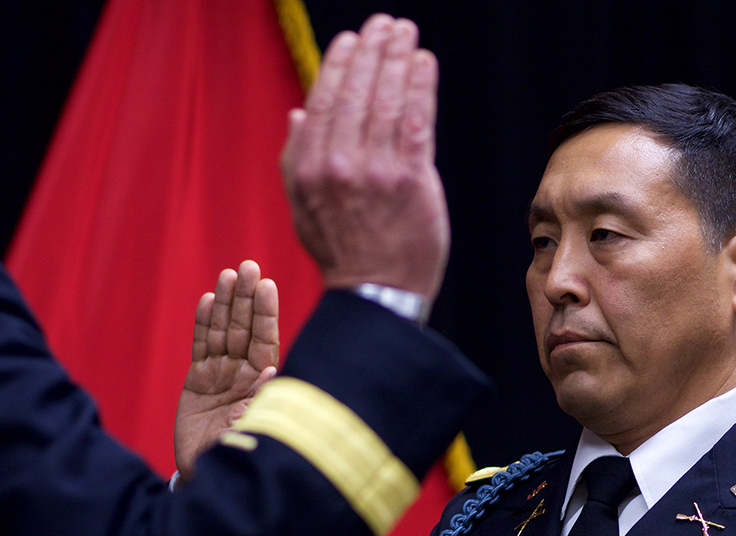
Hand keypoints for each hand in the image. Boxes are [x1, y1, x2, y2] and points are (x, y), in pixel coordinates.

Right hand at [174, 260, 278, 481]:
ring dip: (226, 303)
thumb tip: (271, 372)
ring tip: (229, 274)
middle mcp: (244, 374)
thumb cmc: (242, 456)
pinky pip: (201, 346)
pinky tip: (209, 300)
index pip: (266, 340)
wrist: (210, 478)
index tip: (267, 284)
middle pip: (245, 328)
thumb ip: (262, 401)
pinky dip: (203, 324)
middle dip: (247, 297)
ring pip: (223, 331)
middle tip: (248, 265)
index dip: (266, 312)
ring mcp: (220, 375)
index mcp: (264, 382)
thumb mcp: (256, 430)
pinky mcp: (197, 381)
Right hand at [281, 14, 448, 301]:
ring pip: (386, 100)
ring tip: (406, 33)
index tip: (352, 40)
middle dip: (373, 50)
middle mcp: (338, 165)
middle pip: (356, 92)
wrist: (376, 294)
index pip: (324, 101)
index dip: (340, 65)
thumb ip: (297, 157)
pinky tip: (424, 63)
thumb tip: (299, 112)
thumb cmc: (343, 252)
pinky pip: (416, 121)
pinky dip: (420, 86)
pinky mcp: (411, 180)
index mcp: (308, 168)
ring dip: (398, 58)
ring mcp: (375, 171)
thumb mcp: (302, 208)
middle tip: (386, 24)